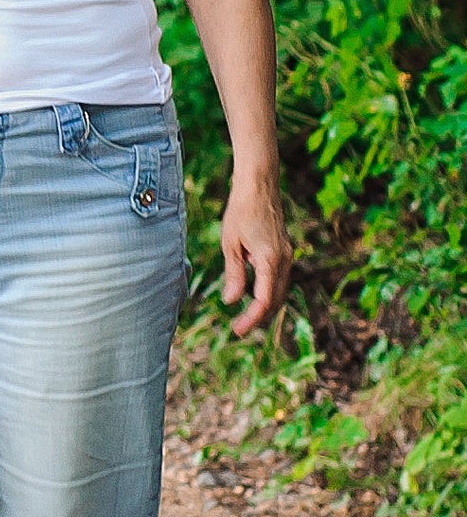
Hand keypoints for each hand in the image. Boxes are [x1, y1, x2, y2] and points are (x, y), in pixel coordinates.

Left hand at [221, 175, 291, 336]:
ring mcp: (286, 255)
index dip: (252, 319)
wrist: (259, 184)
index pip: (264, 301)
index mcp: (270, 260)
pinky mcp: (284, 250)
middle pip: (275, 300)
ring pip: (279, 290)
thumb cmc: (241, 210)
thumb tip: (231, 301)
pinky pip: (278, 278)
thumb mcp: (230, 244)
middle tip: (240, 329)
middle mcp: (284, 260)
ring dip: (265, 306)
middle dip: (259, 317)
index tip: (238, 331)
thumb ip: (234, 274)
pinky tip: (253, 295)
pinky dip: (268, 291)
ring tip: (246, 318)